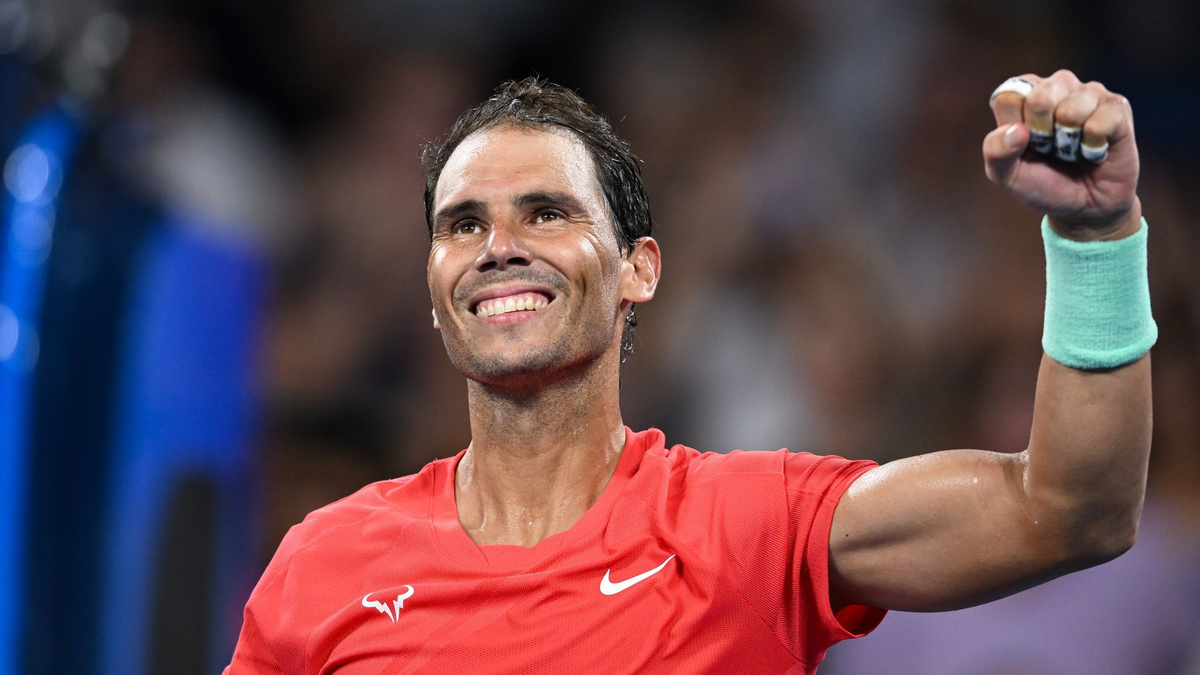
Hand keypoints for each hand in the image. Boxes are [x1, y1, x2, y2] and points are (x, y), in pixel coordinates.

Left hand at [983, 69, 1140, 240]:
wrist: (1084, 208)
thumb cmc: (1042, 183)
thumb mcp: (1007, 175)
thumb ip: (996, 151)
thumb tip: (1017, 130)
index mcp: (1025, 95)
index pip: (1009, 97)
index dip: (1015, 129)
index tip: (1025, 145)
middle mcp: (1057, 86)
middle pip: (1040, 98)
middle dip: (1042, 135)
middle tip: (1051, 149)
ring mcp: (1090, 93)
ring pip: (1071, 110)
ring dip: (1069, 142)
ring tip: (1074, 149)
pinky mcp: (1118, 107)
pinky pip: (1100, 122)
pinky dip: (1094, 146)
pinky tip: (1095, 150)